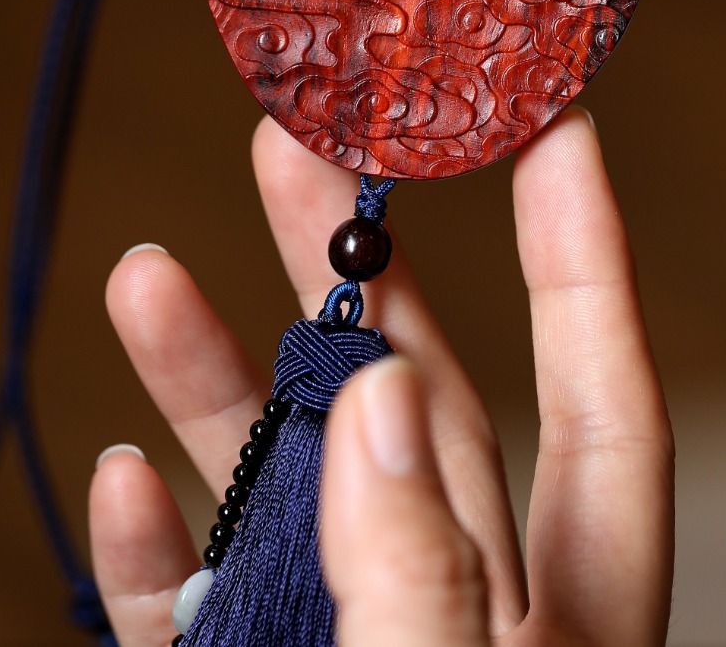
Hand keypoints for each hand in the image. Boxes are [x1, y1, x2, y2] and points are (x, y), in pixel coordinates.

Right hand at [90, 109, 673, 645]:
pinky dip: (153, 549)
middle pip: (420, 406)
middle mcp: (467, 618)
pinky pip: (196, 612)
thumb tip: (379, 400)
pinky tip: (120, 474)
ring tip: (147, 275)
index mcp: (575, 626)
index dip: (585, 261)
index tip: (556, 127)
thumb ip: (425, 574)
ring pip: (288, 494)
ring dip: (215, 385)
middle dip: (352, 270)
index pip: (604, 408)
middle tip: (293, 148)